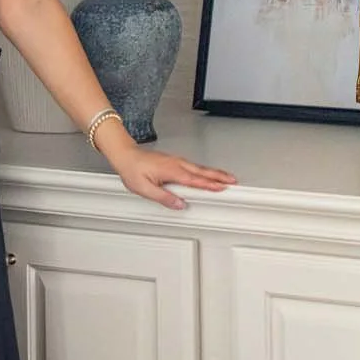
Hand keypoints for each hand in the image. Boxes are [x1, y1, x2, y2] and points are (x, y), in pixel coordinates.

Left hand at [109, 143, 237, 210]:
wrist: (126, 155)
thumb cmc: (133, 170)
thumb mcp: (145, 189)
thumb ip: (164, 197)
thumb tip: (180, 204)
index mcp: (171, 170)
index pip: (195, 180)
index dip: (209, 184)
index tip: (222, 187)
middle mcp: (177, 164)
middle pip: (202, 172)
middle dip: (219, 176)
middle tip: (233, 181)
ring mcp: (176, 161)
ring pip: (199, 168)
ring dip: (214, 173)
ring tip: (226, 178)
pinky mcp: (174, 161)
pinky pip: (194, 167)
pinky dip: (204, 171)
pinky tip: (207, 174)